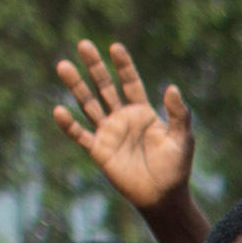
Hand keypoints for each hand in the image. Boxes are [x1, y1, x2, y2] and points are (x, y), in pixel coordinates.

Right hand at [52, 42, 192, 214]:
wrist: (163, 197)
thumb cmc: (176, 169)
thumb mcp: (182, 139)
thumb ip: (178, 114)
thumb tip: (172, 88)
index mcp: (142, 112)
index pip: (130, 82)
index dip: (123, 65)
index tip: (115, 47)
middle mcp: (122, 118)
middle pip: (105, 86)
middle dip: (95, 67)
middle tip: (84, 45)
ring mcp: (108, 132)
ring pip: (88, 104)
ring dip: (76, 86)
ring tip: (63, 66)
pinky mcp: (98, 150)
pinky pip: (80, 134)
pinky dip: (69, 125)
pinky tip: (59, 111)